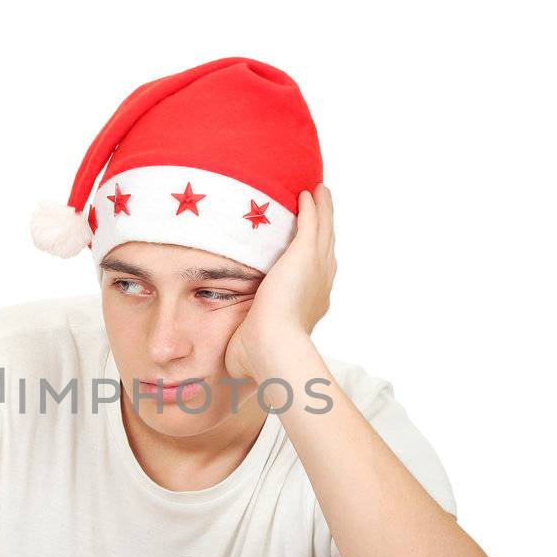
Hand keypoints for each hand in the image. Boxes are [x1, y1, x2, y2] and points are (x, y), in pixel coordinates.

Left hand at [225, 184, 336, 380]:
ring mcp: (315, 267)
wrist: (273, 345)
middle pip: (326, 246)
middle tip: (323, 207)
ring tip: (319, 192)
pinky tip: (306, 192)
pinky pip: (311, 222)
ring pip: (324, 229)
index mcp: (312, 304)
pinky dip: (311, 207)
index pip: (317, 274)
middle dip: (325, 227)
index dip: (317, 258)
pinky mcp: (304, 254)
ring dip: (323, 209)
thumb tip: (230, 364)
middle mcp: (320, 283)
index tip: (313, 247)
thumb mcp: (252, 345)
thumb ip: (245, 344)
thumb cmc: (260, 354)